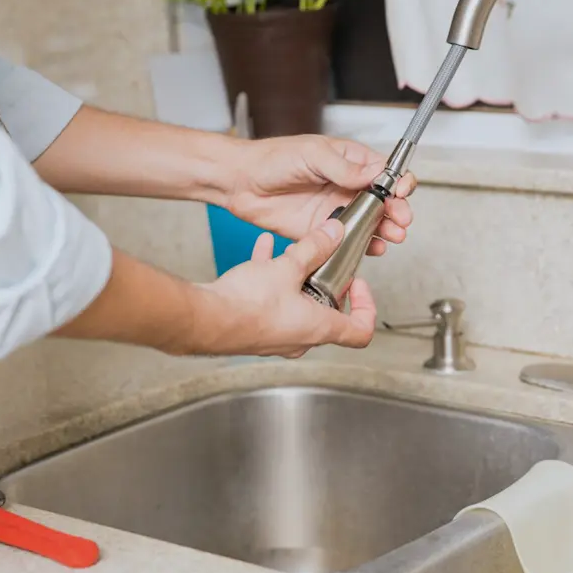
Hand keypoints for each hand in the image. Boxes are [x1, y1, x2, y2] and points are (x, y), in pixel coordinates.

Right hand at [197, 219, 376, 356]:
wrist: (206, 319)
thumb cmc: (246, 305)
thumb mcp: (288, 266)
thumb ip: (314, 248)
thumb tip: (332, 234)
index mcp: (319, 328)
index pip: (360, 332)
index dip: (366, 306)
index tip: (357, 283)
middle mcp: (301, 338)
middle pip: (328, 313)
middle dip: (325, 283)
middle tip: (322, 262)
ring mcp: (278, 336)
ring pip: (297, 304)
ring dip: (296, 279)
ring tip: (289, 254)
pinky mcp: (256, 329)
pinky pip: (271, 302)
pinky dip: (271, 279)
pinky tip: (261, 252)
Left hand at [226, 135, 416, 255]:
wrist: (240, 182)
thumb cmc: (272, 159)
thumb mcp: (312, 154)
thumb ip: (343, 168)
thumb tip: (373, 174)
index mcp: (348, 161)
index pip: (384, 171)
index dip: (398, 182)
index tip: (401, 191)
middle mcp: (346, 185)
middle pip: (383, 201)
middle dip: (397, 210)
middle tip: (400, 220)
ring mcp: (335, 209)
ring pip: (369, 223)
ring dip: (384, 230)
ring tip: (392, 236)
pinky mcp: (321, 230)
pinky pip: (346, 241)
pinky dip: (362, 246)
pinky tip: (371, 248)